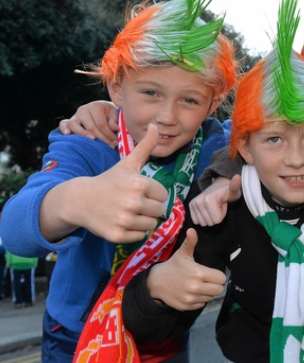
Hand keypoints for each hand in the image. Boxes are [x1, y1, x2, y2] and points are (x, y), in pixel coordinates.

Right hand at [42, 124, 168, 242]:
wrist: (80, 200)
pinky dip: (134, 231)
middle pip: (160, 211)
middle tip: (134, 202)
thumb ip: (145, 146)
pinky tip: (122, 221)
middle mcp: (132, 202)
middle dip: (150, 207)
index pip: (163, 195)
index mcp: (139, 184)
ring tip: (129, 211)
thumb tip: (154, 126)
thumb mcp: (127, 163)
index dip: (153, 193)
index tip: (139, 191)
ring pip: (151, 224)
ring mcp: (124, 220)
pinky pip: (140, 236)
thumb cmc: (109, 181)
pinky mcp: (117, 235)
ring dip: (143, 219)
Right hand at [59, 101, 118, 147]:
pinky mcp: (69, 121)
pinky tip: (67, 134)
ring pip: (75, 125)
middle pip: (91, 127)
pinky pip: (63, 124)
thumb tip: (113, 127)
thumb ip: (115, 120)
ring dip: (84, 134)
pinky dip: (64, 129)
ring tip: (93, 140)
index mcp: (96, 106)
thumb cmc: (109, 114)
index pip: (101, 124)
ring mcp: (75, 115)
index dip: (109, 135)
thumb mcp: (115, 114)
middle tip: (110, 147)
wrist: (102, 110)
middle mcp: (84, 109)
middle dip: (101, 139)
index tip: (115, 143)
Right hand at [147, 229, 226, 310]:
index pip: (221, 278)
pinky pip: (202, 304)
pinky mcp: (186, 307)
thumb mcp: (182, 254)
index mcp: (197, 273)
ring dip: (207, 292)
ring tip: (199, 285)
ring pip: (211, 297)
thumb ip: (190, 243)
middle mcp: (195, 287)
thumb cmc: (173, 266)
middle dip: (215, 285)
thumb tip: (192, 230)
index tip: (212, 273)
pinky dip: (199, 299)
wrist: (156, 282)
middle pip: (219, 290)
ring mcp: (190, 298)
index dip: (218, 275)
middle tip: (208, 280)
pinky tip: (192, 293)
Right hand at [189, 175, 240, 225]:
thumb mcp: (234, 190)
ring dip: (210, 217)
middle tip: (218, 205)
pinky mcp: (190, 205)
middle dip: (216, 216)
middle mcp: (198, 202)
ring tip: (214, 206)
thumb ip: (235, 186)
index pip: (217, 221)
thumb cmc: (229, 191)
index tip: (223, 205)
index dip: (222, 214)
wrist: (219, 185)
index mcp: (209, 200)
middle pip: (209, 223)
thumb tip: (237, 176)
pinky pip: (196, 221)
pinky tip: (208, 209)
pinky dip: (203, 217)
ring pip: (203, 223)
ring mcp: (193, 203)